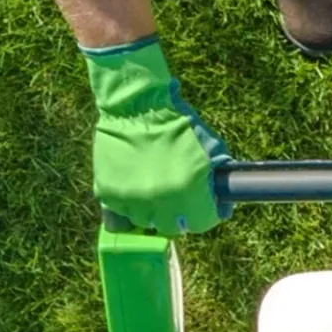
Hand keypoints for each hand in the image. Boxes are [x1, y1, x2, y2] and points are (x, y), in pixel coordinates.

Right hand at [83, 36, 226, 236]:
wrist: (136, 104)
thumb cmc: (177, 123)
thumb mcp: (211, 147)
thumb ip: (218, 176)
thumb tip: (223, 196)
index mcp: (189, 191)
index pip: (202, 222)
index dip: (209, 213)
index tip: (208, 205)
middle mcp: (161, 201)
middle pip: (174, 227)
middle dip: (181, 214)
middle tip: (181, 198)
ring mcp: (132, 200)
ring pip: (146, 222)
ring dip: (153, 211)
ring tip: (156, 190)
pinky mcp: (108, 193)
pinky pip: (120, 214)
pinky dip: (129, 206)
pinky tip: (135, 190)